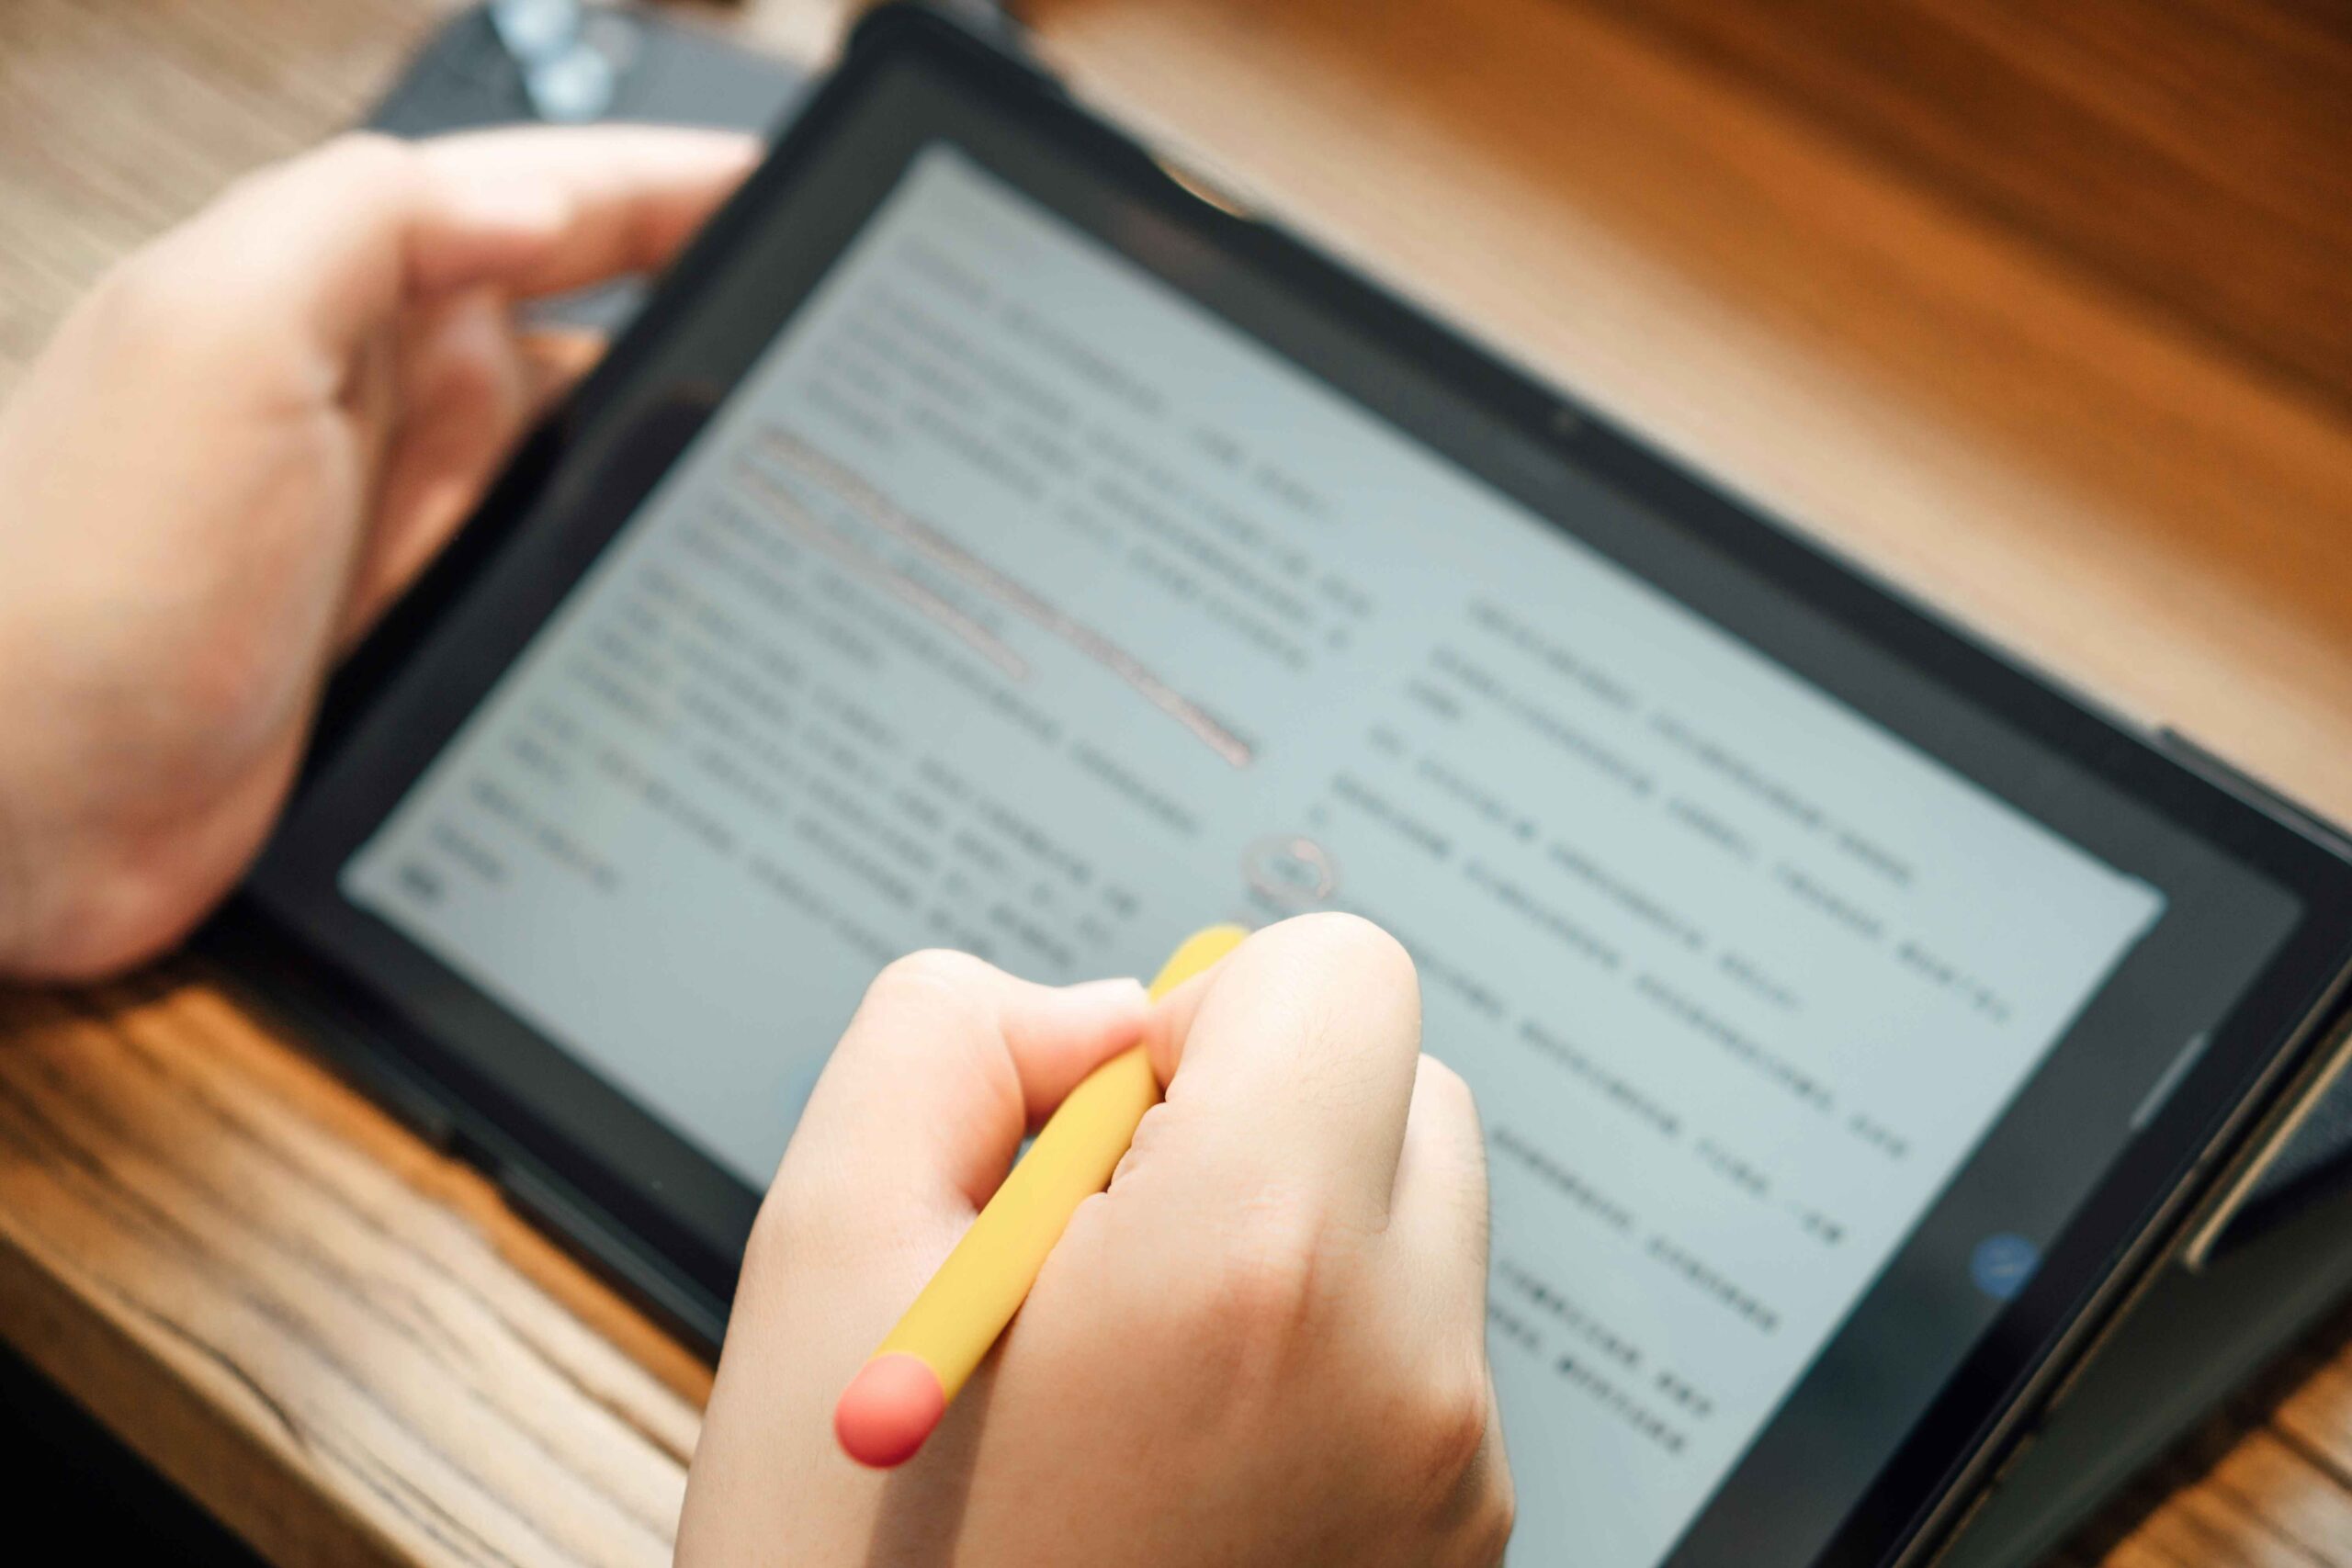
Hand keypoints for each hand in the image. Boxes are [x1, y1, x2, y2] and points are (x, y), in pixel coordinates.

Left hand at [0, 126, 755, 979]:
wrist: (6, 798)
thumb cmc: (72, 572)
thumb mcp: (211, 335)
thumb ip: (365, 227)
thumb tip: (536, 191)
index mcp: (338, 292)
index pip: (544, 202)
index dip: (674, 187)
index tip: (798, 188)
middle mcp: (375, 392)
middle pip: (589, 320)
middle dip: (711, 317)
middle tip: (842, 348)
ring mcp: (401, 516)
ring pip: (589, 451)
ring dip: (681, 450)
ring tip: (807, 465)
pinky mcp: (410, 628)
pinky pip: (554, 566)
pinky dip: (629, 561)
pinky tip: (701, 586)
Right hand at [678, 914, 1512, 1566]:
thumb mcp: (819, 1249)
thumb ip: (949, 1037)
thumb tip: (1095, 1020)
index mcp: (1262, 1263)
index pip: (1345, 970)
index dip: (1202, 1017)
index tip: (1097, 1135)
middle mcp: (1409, 1372)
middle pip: (1404, 1090)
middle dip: (1255, 1118)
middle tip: (1097, 1248)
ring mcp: (1455, 1489)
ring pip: (1410, 1234)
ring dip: (1284, 1247)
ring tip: (1122, 1384)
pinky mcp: (1455, 1565)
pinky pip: (1414, 1372)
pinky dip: (1313, 1369)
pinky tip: (1172, 1475)